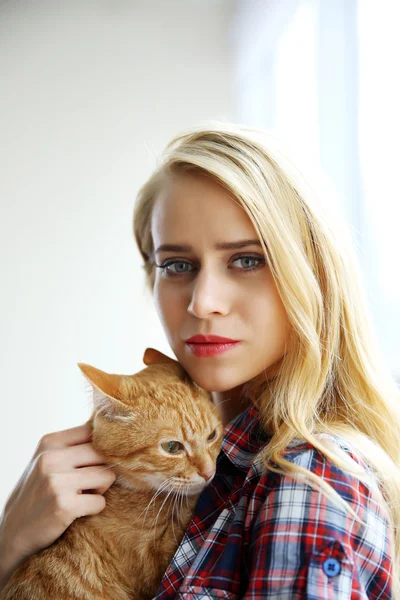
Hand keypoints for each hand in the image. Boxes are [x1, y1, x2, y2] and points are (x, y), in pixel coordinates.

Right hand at [0, 421, 115, 570]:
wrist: (13, 532)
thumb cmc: (39, 493)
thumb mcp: (48, 460)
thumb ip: (74, 446)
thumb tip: (112, 433)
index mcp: (50, 442)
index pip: (92, 430)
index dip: (102, 446)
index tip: (96, 460)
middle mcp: (52, 458)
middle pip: (103, 453)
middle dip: (103, 469)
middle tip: (89, 483)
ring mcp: (57, 482)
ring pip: (107, 476)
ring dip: (100, 490)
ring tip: (82, 496)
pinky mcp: (64, 505)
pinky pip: (100, 502)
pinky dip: (95, 509)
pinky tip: (78, 511)